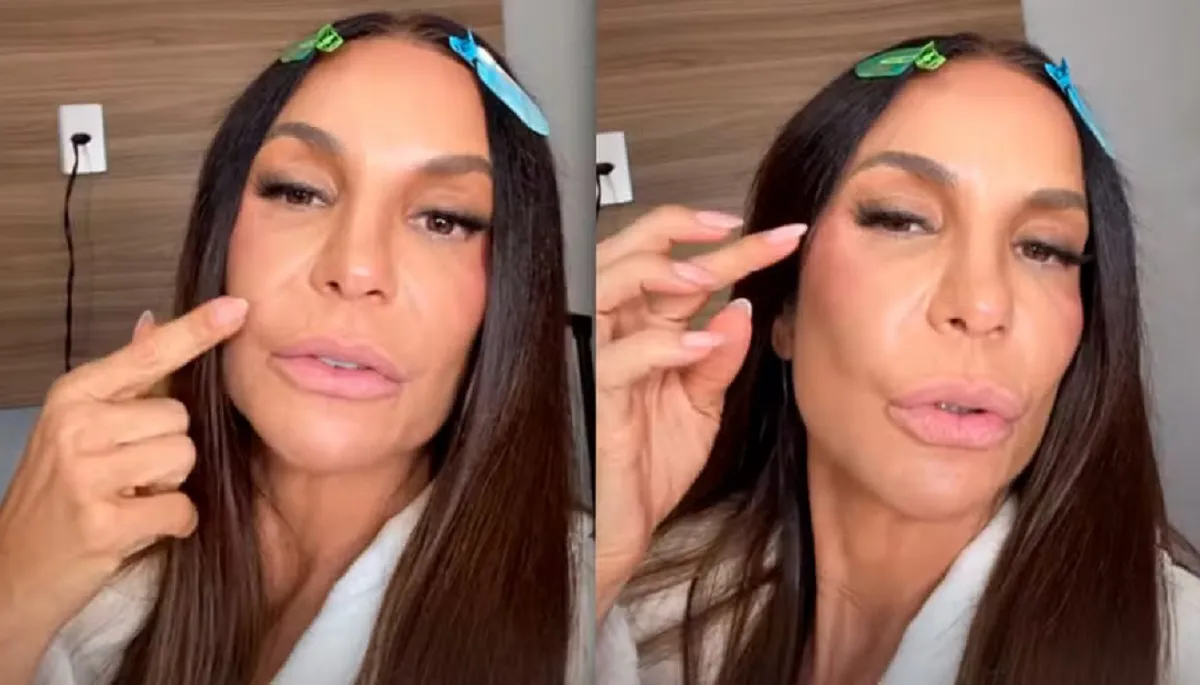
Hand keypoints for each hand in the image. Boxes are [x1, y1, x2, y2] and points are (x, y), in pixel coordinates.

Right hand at [0, 297, 247, 674]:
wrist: (12, 574)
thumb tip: (152, 320)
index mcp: (73, 396)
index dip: (197, 330)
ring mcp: (86, 474)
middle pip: (181, 418)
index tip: (238, 307)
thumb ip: (126, 380)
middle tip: (128, 477)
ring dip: (169, 488)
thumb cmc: (56, 498)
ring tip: (127, 500)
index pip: (148, 355)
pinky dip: (172, 525)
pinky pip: (181, 508)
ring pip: (184, 458)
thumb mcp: (78, 430)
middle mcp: (76, 427)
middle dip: (169, 451)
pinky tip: (135, 529)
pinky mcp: (103, 522)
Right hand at [595, 207, 804, 617]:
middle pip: (633, 252)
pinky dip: (662, 344)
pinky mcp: (590, 395)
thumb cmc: (646, 467)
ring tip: (711, 276)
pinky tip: (702, 345)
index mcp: (640, 329)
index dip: (726, 245)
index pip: (678, 268)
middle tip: (741, 229)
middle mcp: (612, 332)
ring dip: (661, 272)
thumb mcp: (700, 407)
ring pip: (609, 284)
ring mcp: (594, 359)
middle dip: (682, 228)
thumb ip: (717, 359)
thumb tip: (740, 308)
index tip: (783, 236)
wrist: (620, 527)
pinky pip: (619, 355)